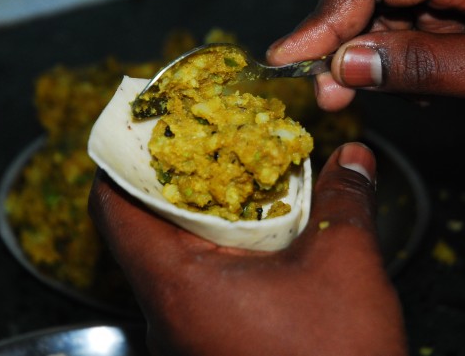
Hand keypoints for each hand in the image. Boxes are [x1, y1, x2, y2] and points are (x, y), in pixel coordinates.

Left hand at [89, 143, 406, 355]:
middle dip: (171, 182)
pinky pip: (193, 287)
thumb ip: (343, 200)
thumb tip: (352, 159)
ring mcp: (184, 335)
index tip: (144, 131)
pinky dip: (215, 253)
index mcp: (178, 283)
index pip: (112, 209)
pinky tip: (254, 238)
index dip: (120, 161)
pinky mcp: (208, 347)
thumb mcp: (344, 264)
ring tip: (232, 183)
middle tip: (200, 146)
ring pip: (169, 259)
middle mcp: (167, 313)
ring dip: (198, 219)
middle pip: (140, 230)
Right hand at [267, 0, 464, 129]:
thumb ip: (424, 65)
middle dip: (340, 39)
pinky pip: (405, 28)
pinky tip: (413, 87)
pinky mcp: (457, 7)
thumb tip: (347, 64)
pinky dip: (394, 61)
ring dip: (363, 55)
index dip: (327, 16)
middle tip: (325, 91)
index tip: (290, 56)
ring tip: (359, 95)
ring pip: (383, 10)